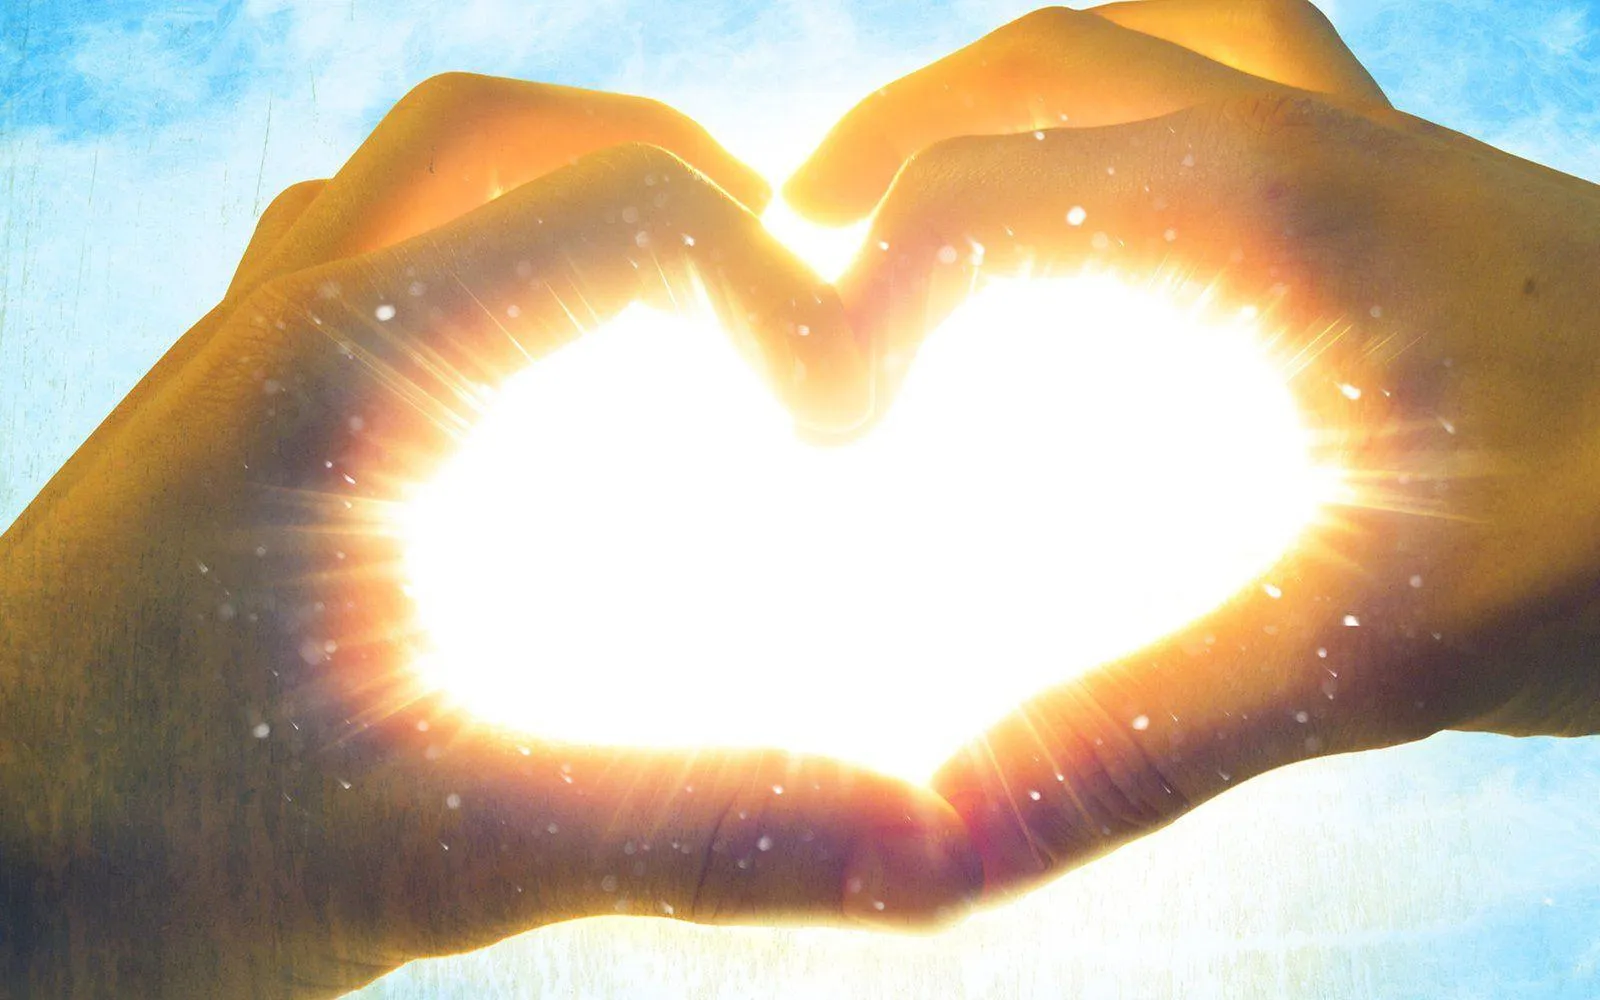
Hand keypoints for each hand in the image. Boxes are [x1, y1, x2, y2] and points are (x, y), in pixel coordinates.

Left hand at [0, 74, 977, 998]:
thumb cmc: (140, 861)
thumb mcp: (445, 848)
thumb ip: (696, 827)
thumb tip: (920, 847)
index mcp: (348, 370)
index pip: (625, 214)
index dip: (778, 294)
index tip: (840, 419)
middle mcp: (281, 323)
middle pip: (503, 136)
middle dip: (675, 185)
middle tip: (779, 289)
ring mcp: (231, 360)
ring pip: (411, 179)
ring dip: (558, 206)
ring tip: (666, 313)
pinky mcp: (214, 421)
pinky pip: (349, 263)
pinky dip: (467, 267)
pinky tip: (517, 392)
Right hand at [792, 2, 1599, 898]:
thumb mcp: (1379, 649)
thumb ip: (1145, 729)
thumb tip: (940, 826)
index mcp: (1268, 211)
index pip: (976, 192)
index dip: (852, 303)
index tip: (823, 431)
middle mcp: (1311, 141)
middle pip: (1048, 59)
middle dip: (896, 147)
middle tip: (801, 245)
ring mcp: (1378, 152)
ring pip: (1153, 35)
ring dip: (1019, 97)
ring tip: (932, 189)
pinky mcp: (1424, 200)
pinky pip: (1251, 89)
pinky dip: (1146, 117)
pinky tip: (1126, 223)